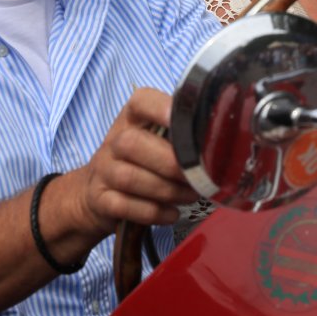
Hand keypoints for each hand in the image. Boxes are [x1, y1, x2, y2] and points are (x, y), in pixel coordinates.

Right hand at [71, 88, 193, 234]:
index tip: (184, 121)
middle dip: (171, 163)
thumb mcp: (155, 140)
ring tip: (190, 196)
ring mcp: (103, 171)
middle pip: (132, 143)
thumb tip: (220, 144)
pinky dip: (153, 212)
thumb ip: (181, 136)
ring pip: (130, 178)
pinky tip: (171, 213)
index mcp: (131, 119)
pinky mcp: (100, 199)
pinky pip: (124, 206)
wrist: (96, 192)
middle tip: (198, 177)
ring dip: (167, 190)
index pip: (141, 102)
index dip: (161, 108)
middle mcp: (113, 141)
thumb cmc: (141, 162)